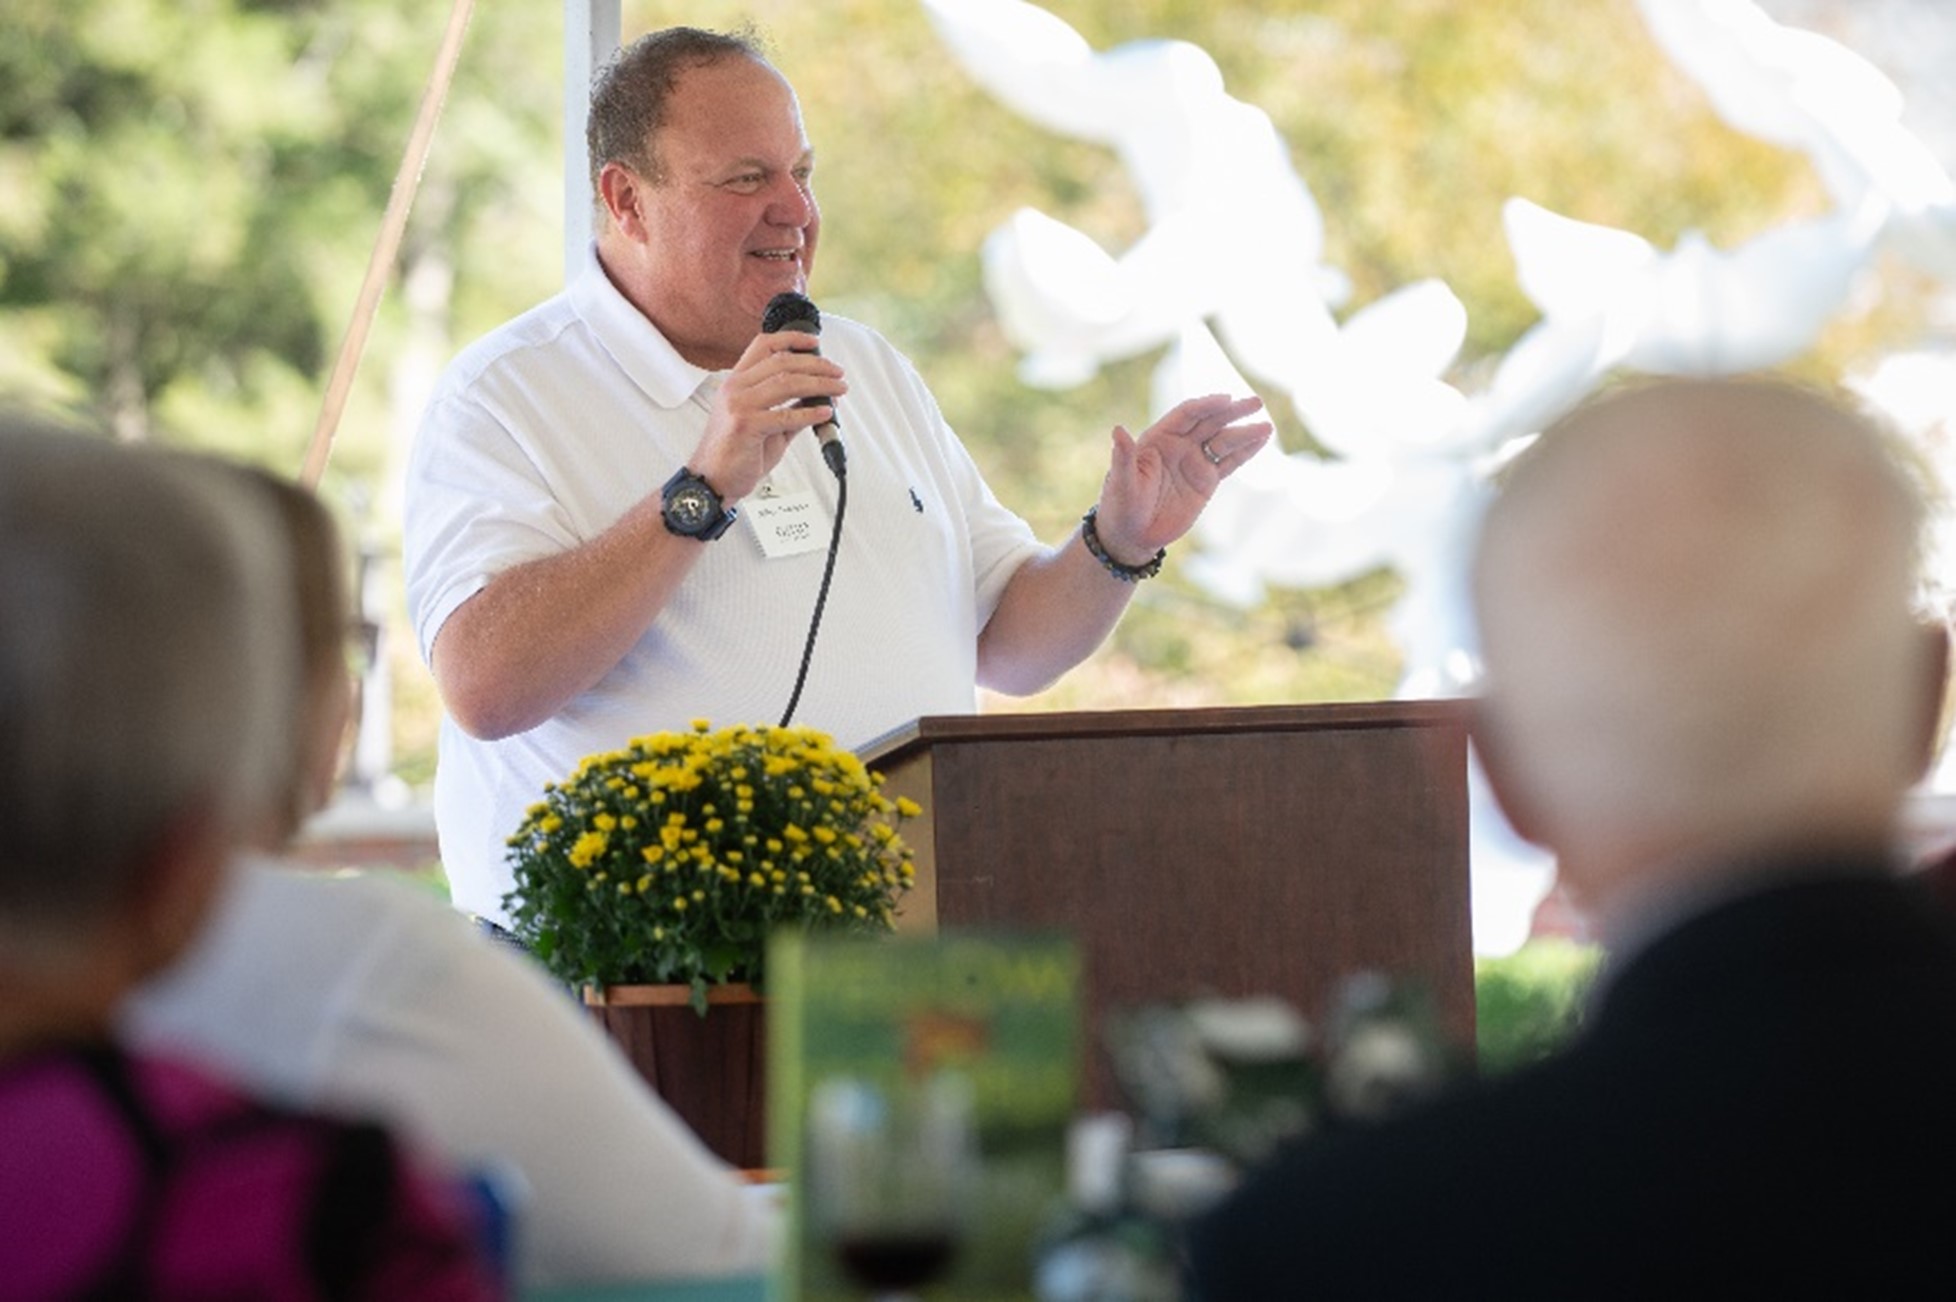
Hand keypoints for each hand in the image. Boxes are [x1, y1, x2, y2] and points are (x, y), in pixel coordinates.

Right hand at [689, 329, 846, 501]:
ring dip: (819, 384)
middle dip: (816, 365)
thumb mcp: (765, 425)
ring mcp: (738, 405)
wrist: (712, 481)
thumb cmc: (735, 453)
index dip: (791, 339)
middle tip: (837, 373)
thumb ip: (789, 410)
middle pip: (782, 362)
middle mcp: (735, 388)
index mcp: (737, 382)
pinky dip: (809, 413)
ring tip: (838, 389)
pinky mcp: (745, 426)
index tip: (814, 342)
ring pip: (786, 383)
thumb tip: (818, 400)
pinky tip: (825, 413)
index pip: (764, 346)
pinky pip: (785, 415)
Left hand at [1090, 393, 1272, 563]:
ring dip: (1245, 432)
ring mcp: (1194, 461)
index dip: (1206, 405)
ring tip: (1267, 427)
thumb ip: (1124, 456)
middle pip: (1210, 422)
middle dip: (1232, 412)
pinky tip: (1262, 440)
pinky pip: (1229, 462)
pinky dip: (1246, 451)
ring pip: (1224, 441)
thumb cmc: (1120, 507)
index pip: (1186, 415)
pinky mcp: (1206, 481)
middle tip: (1256, 403)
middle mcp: (1179, 445)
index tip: (1226, 400)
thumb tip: (1118, 429)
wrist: (1132, 536)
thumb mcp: (1120, 483)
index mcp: (1158, 438)